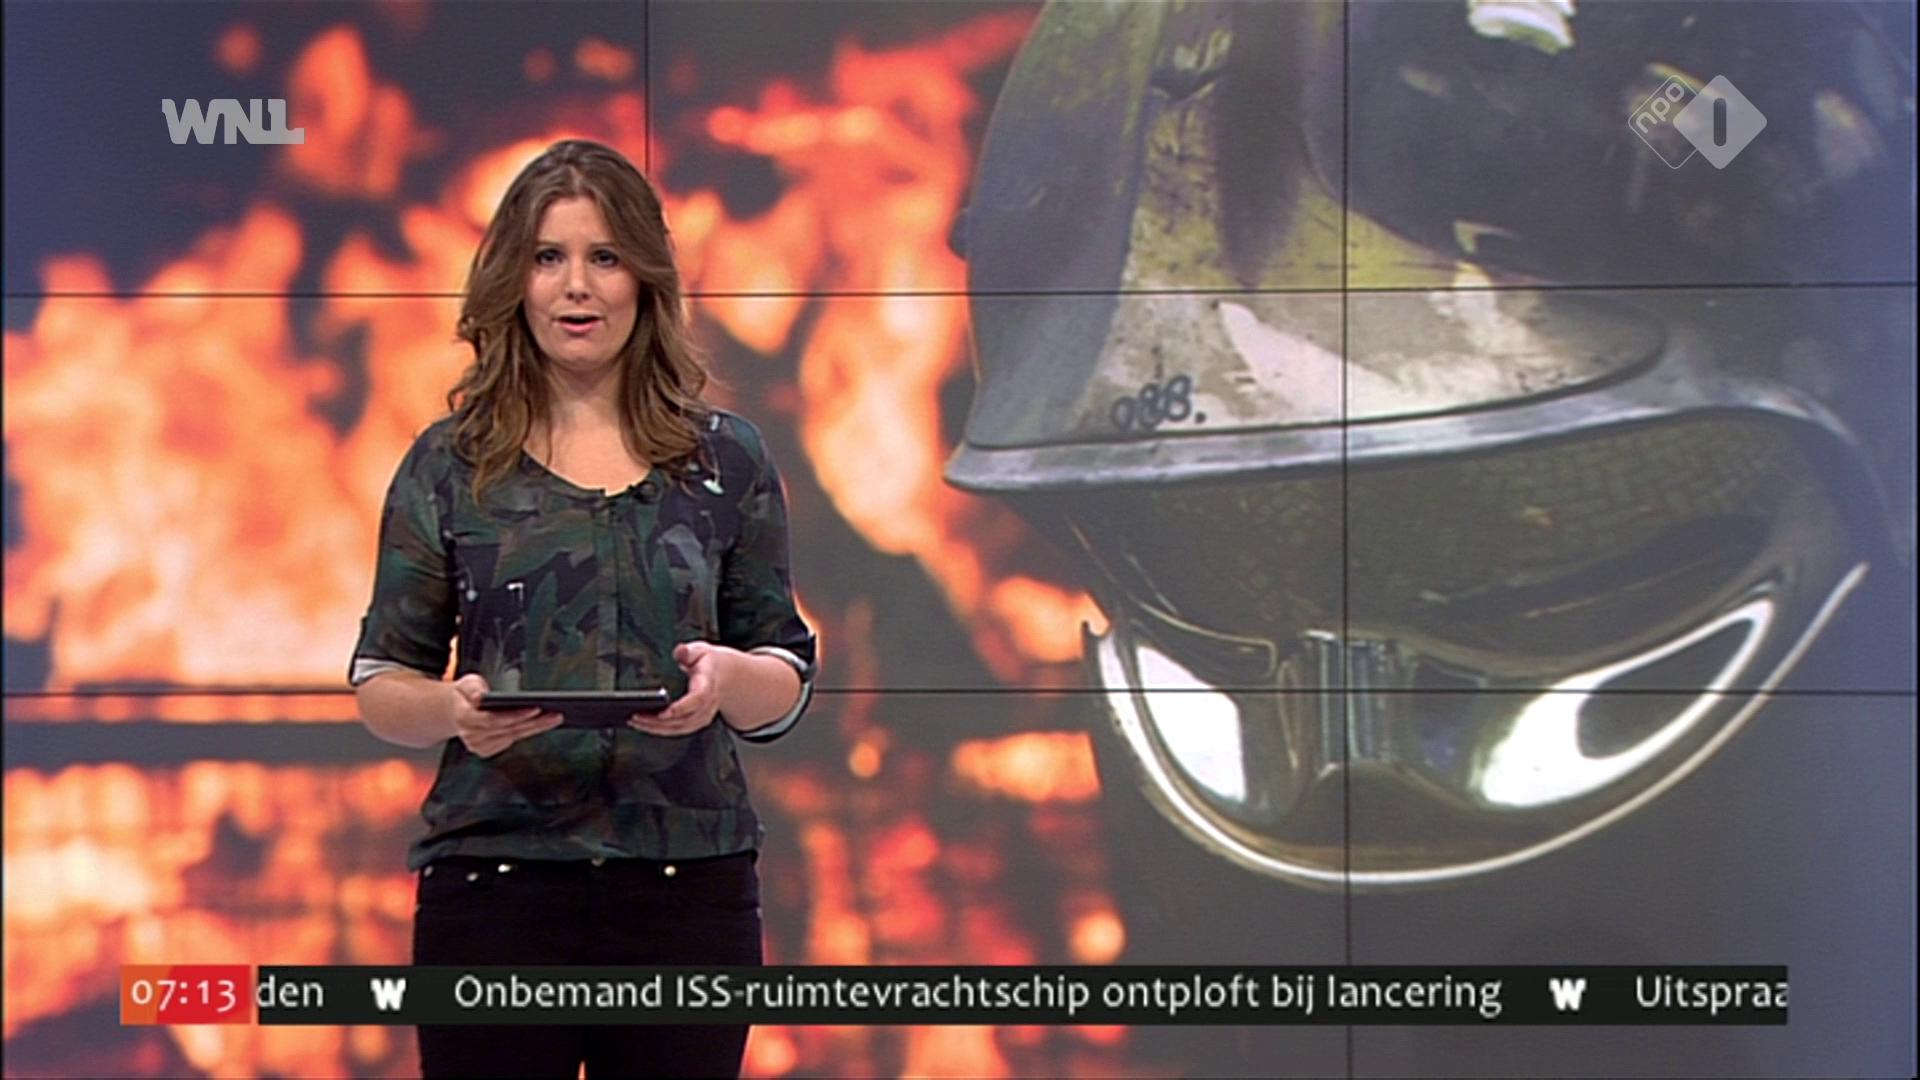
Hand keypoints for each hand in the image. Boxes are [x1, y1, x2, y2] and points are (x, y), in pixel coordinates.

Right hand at [447, 673, 562, 756]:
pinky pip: (511, 741)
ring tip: (554, 718)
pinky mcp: (486, 750)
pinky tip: (542, 725)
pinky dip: (527, 732)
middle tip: (555, 714)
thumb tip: (480, 697)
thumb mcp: (466, 683)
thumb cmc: (464, 694)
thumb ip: (473, 688)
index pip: (493, 720)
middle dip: (534, 722)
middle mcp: (471, 735)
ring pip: (513, 736)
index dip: (515, 715)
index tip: (535, 708)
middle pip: (508, 730)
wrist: (455, 709)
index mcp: (464, 718)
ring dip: (535, 728)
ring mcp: (479, 745)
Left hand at [629, 642, 731, 736]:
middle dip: (658, 721)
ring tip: (634, 720)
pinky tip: (643, 724)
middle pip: (684, 719)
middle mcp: (708, 705)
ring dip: (655, 728)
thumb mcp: (701, 650)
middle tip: (635, 716)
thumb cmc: (709, 663)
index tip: (662, 712)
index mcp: (708, 685)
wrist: (727, 676)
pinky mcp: (696, 722)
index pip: (697, 700)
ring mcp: (703, 716)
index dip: (680, 708)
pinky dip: (660, 730)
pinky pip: (677, 730)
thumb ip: (689, 651)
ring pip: (679, 728)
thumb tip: (680, 652)